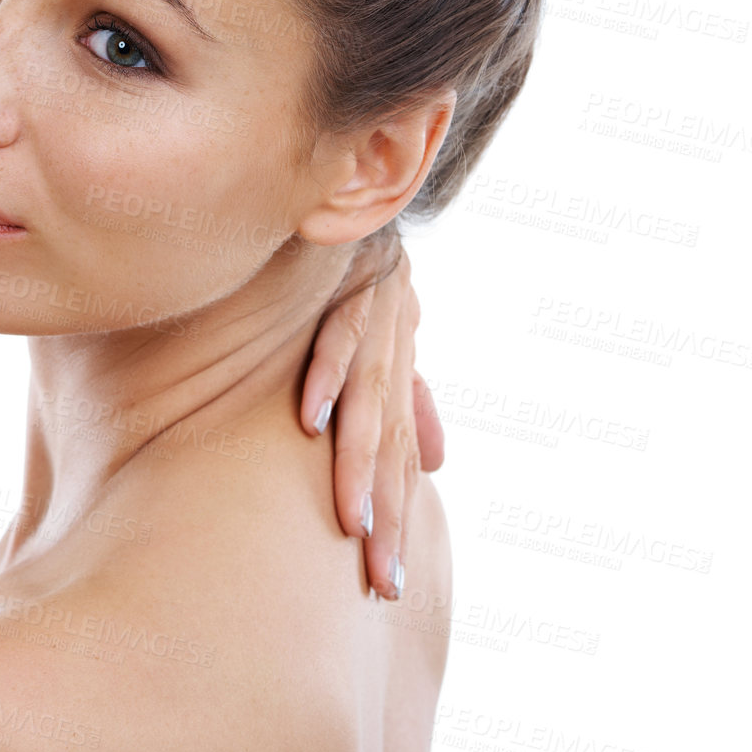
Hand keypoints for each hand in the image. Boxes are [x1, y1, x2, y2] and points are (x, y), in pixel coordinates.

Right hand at [300, 248, 443, 599]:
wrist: (359, 169)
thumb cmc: (355, 259)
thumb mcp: (387, 327)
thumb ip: (406, 393)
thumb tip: (439, 464)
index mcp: (399, 361)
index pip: (399, 455)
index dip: (395, 519)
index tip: (383, 583)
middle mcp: (397, 343)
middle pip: (392, 442)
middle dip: (389, 515)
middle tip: (380, 579)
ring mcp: (377, 311)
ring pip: (370, 398)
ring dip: (360, 462)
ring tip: (353, 521)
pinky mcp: (347, 277)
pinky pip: (338, 332)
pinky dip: (328, 373)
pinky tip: (311, 421)